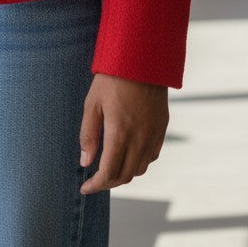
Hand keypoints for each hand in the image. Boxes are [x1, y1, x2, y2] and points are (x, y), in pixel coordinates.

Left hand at [79, 73, 168, 193]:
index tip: (85, 188)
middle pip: (125, 175)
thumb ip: (88, 135)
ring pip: (140, 169)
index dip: (96, 184)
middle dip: (108, 183)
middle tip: (95, 180)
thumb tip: (85, 162)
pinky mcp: (162, 128)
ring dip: (124, 174)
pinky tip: (128, 154)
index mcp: (120, 133)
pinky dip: (139, 162)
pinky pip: (151, 156)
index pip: (108, 172)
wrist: (142, 59)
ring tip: (109, 168)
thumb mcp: (93, 103)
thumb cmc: (112, 79)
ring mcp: (154, 135)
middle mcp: (140, 139)